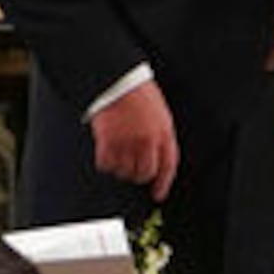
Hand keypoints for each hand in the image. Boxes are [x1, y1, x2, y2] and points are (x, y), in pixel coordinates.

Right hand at [89, 80, 179, 199]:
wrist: (118, 80)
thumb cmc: (139, 93)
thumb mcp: (160, 114)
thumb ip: (160, 137)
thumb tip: (156, 158)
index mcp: (164, 133)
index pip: (168, 166)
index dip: (163, 184)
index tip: (158, 194)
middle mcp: (148, 141)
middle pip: (144, 173)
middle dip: (138, 175)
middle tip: (131, 167)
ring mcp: (128, 143)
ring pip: (124, 172)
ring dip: (120, 168)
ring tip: (118, 153)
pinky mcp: (108, 142)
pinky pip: (106, 164)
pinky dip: (105, 163)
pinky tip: (106, 152)